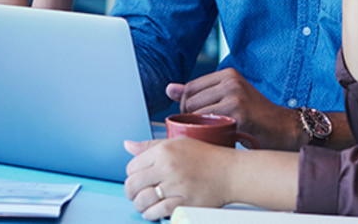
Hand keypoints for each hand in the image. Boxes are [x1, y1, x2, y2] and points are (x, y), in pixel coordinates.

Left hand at [123, 138, 238, 220]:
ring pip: (143, 200)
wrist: (230, 172)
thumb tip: (127, 145)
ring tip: (143, 205)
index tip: (137, 180)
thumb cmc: (205, 157)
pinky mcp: (185, 203)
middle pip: (133, 184)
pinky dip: (152, 214)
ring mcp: (177, 186)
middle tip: (134, 195)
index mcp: (164, 151)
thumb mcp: (177, 143)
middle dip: (130, 193)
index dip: (131, 176)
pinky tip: (153, 212)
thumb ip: (150, 146)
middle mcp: (168, 167)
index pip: (131, 167)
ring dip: (139, 206)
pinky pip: (159, 211)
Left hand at [165, 68, 301, 149]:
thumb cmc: (255, 116)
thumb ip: (199, 93)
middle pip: (189, 101)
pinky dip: (207, 134)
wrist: (284, 129)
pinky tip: (219, 137)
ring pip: (195, 113)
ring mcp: (235, 97)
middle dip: (189, 118)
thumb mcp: (228, 98)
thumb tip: (168, 88)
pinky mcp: (238, 114)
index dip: (186, 105)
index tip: (195, 118)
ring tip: (212, 133)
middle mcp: (231, 82)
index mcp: (228, 74)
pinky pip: (207, 124)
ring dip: (198, 127)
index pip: (190, 87)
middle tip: (203, 129)